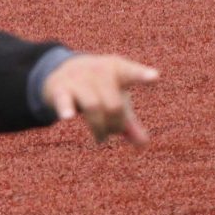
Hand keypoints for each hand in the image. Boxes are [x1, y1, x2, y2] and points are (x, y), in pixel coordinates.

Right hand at [42, 53, 157, 145]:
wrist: (62, 71)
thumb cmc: (99, 88)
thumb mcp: (116, 100)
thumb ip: (129, 122)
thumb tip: (143, 144)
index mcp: (118, 70)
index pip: (131, 73)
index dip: (142, 75)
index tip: (155, 77)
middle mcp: (98, 71)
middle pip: (114, 104)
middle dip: (115, 124)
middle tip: (113, 133)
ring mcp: (78, 79)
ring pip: (93, 106)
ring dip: (99, 128)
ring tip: (100, 140)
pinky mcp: (60, 90)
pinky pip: (65, 101)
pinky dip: (66, 109)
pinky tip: (67, 118)